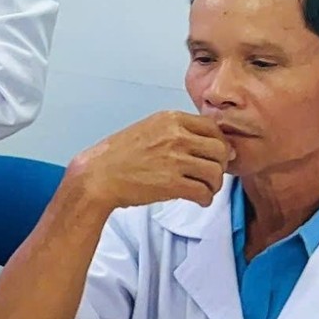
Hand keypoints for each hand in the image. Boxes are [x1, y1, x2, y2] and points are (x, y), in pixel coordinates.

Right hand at [67, 111, 231, 211]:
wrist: (98, 176)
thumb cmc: (120, 155)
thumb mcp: (149, 129)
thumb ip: (178, 132)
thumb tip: (211, 145)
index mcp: (170, 119)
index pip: (213, 128)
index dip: (219, 143)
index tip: (215, 155)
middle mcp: (175, 136)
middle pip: (220, 150)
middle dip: (221, 165)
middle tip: (211, 174)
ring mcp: (174, 159)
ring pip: (215, 172)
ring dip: (214, 185)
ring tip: (204, 189)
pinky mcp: (172, 183)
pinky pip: (204, 192)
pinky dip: (205, 199)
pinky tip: (198, 199)